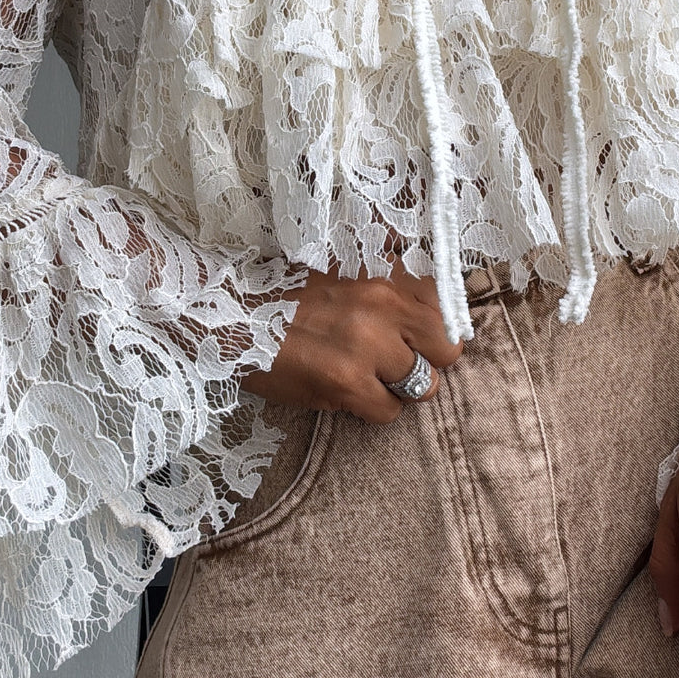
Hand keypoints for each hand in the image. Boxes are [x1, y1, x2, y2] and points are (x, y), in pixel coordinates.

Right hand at [241, 264, 462, 423]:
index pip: (447, 306)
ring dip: (398, 389)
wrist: (232, 315)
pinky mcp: (346, 382)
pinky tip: (347, 394)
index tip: (415, 337)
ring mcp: (367, 344)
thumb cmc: (285, 294)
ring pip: (422, 386)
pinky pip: (389, 412)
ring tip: (368, 380)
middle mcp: (383, 304)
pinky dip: (371, 409)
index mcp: (384, 273)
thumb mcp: (340, 265)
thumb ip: (385, 270)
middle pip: (447, 349)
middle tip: (399, 364)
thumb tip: (420, 282)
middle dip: (428, 362)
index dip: (433, 329)